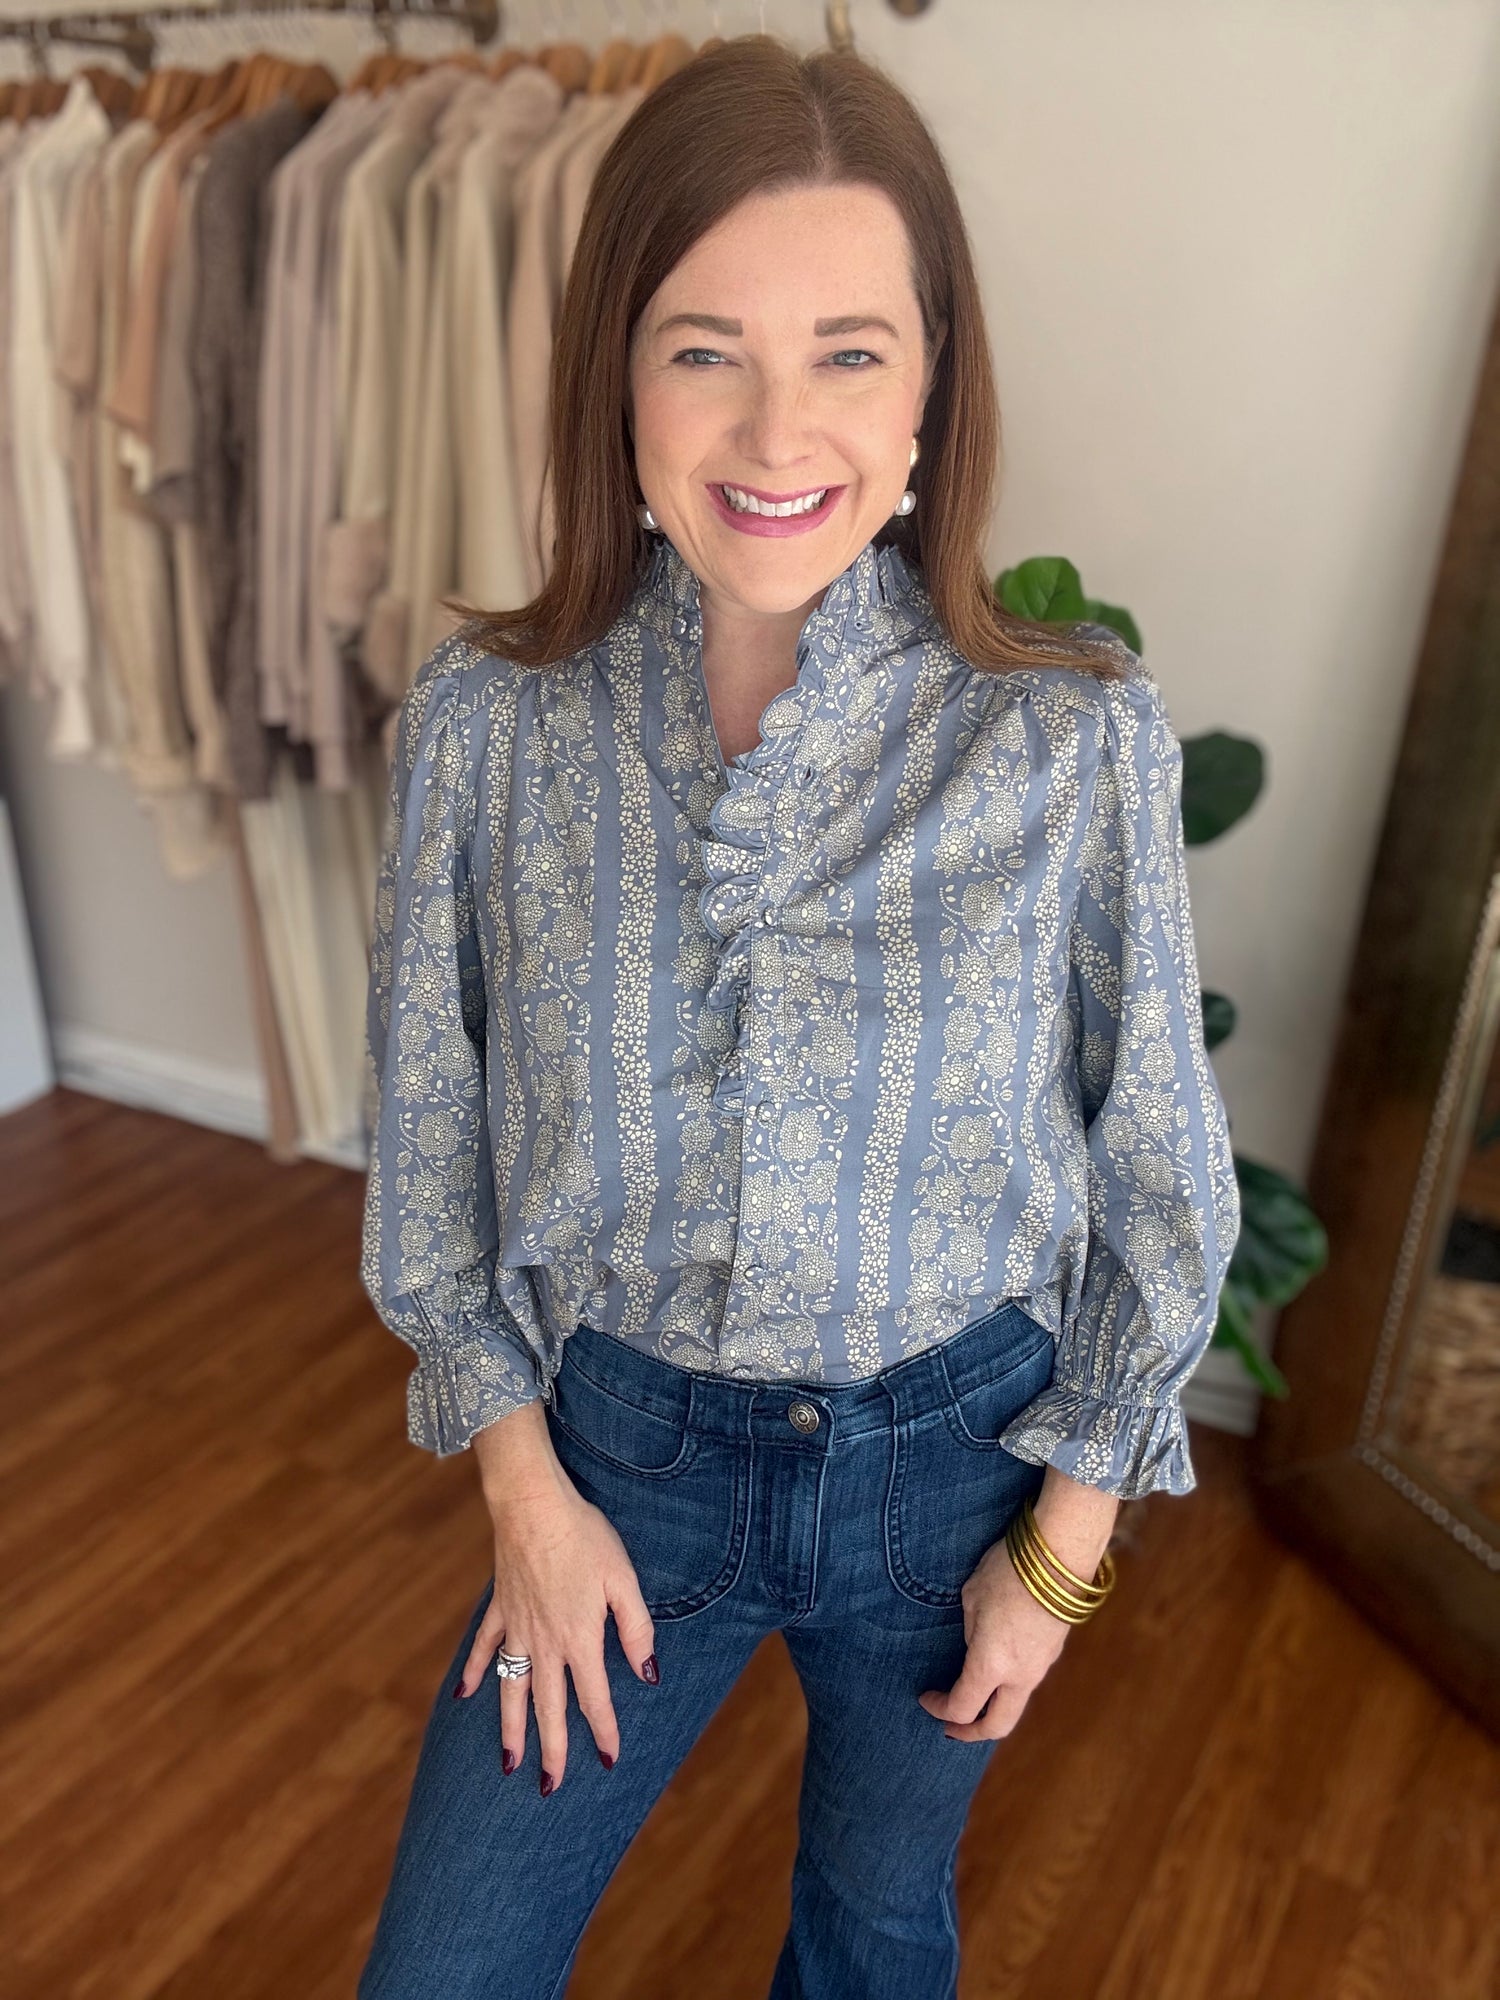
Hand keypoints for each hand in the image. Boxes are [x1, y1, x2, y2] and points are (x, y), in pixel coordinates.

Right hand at [453, 1406, 659, 1792]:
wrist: (532, 1505)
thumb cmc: (584, 1536)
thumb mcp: (623, 1579)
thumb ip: (637, 1628)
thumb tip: (647, 1673)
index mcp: (579, 1638)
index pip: (594, 1698)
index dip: (603, 1732)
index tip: (608, 1760)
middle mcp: (545, 1643)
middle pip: (548, 1708)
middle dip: (551, 1751)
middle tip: (549, 1787)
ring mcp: (517, 1628)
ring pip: (512, 1691)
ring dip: (511, 1729)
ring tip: (509, 1764)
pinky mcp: (499, 1608)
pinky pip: (483, 1648)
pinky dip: (473, 1672)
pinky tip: (465, 1696)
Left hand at [918, 1469, 1118, 1741]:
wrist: (1059, 1555)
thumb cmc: (1007, 1571)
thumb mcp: (972, 1598)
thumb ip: (970, 1633)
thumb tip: (975, 1646)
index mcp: (991, 1664)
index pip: (962, 1708)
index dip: (940, 1709)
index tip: (926, 1698)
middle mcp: (1020, 1675)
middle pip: (998, 1725)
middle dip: (972, 1732)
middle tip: (952, 1727)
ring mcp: (1042, 1666)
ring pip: (1015, 1704)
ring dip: (992, 1707)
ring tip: (973, 1695)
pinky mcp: (1053, 1651)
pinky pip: (1027, 1680)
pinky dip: (1008, 1686)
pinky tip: (998, 1667)